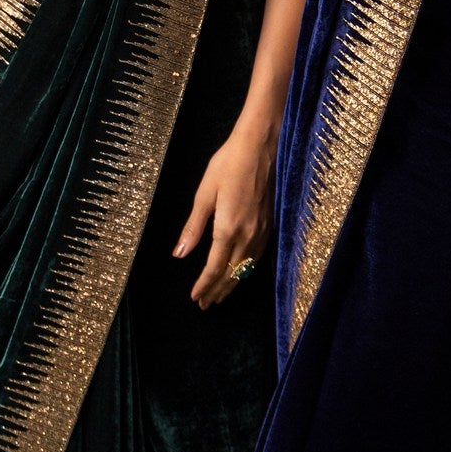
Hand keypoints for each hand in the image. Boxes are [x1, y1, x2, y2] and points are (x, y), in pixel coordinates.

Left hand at [173, 114, 275, 307]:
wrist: (261, 146)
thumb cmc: (228, 164)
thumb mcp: (204, 194)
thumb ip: (193, 227)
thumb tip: (179, 254)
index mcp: (228, 229)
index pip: (215, 268)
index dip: (204, 286)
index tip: (195, 298)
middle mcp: (248, 235)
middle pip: (232, 274)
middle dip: (217, 291)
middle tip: (205, 304)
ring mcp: (262, 231)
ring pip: (246, 268)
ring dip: (232, 284)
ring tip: (220, 295)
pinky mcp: (271, 224)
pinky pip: (257, 257)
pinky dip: (246, 270)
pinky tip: (242, 272)